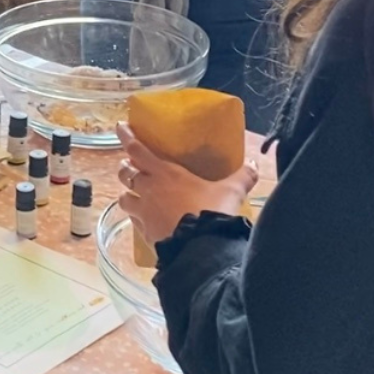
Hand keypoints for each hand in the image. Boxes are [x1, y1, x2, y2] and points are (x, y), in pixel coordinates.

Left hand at [116, 121, 258, 245]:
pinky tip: (144, 220)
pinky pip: (133, 221)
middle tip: (130, 166)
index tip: (120, 126)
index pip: (137, 149)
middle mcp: (149, 189)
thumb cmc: (212, 212)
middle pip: (125, 173)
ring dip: (127, 194)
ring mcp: (144, 212)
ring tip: (133, 195)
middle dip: (125, 168)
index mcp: (165, 173)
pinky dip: (136, 218)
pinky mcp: (144, 232)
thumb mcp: (231, 192)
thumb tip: (254, 164)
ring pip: (123, 198)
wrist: (201, 248)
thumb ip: (242, 176)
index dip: (126, 136)